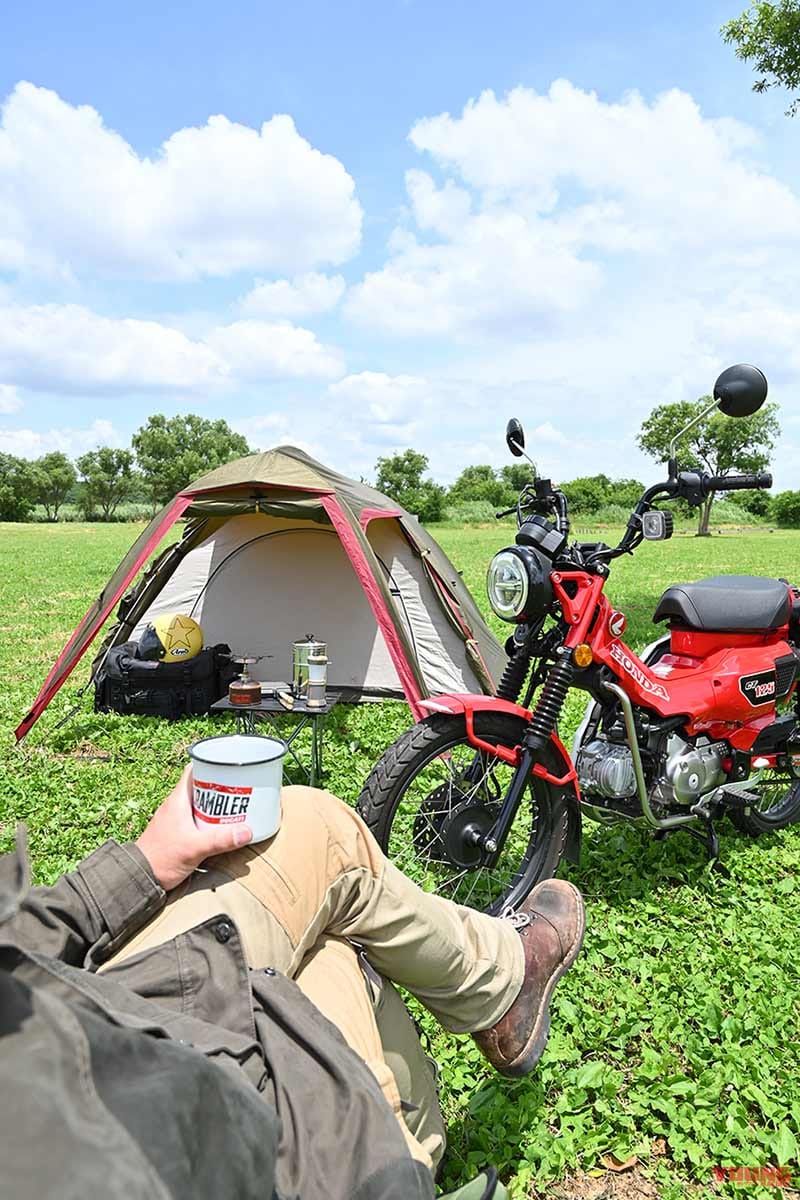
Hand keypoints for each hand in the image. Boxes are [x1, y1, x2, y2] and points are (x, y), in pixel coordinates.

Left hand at [136, 765, 252, 890]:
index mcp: (177, 800)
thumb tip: (247, 831)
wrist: (139, 877)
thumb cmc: (160, 859)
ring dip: (216, 806)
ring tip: (235, 809)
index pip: (193, 771)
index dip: (210, 766)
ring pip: (200, 804)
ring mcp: (176, 819)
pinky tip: (221, 829)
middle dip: (220, 788)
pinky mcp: (177, 832)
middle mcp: (176, 806)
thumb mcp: (194, 848)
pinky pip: (197, 819)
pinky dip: (210, 820)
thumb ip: (220, 840)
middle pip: (200, 787)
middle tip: (240, 791)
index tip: (229, 768)